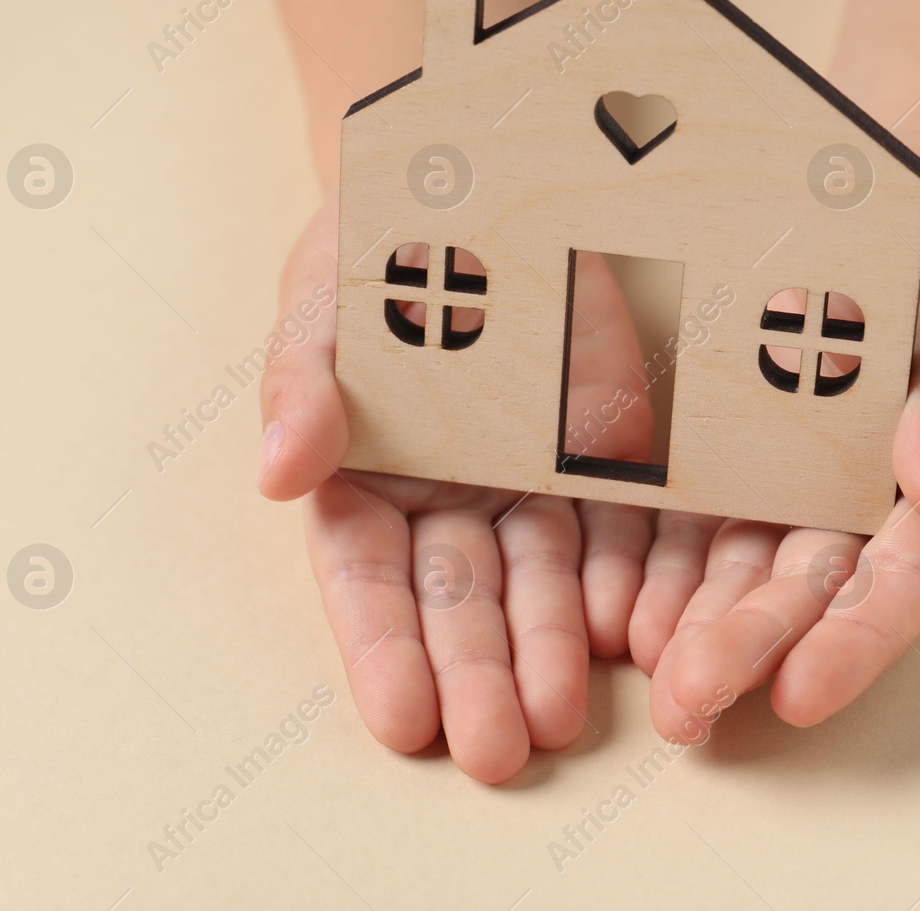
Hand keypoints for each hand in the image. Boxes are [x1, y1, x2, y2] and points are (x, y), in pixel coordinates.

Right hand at [257, 193, 657, 782]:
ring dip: (552, 656)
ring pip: (548, 584)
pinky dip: (633, 588)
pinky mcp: (621, 463)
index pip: (372, 575)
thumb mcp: (332, 290)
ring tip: (562, 722)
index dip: (384, 646)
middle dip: (478, 677)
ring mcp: (543, 484)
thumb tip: (278, 471)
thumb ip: (304, 377)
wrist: (495, 167)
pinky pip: (630, 532)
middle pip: (466, 601)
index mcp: (378, 472)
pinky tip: (641, 638)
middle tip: (496, 753)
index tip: (401, 717)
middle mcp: (460, 495)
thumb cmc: (387, 234)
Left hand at [631, 182, 919, 739]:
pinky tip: (603, 611)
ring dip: (691, 634)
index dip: (857, 640)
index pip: (904, 574)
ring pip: (735, 575)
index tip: (802, 693)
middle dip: (748, 652)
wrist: (852, 202)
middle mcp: (853, 506)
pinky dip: (645, 571)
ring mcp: (777, 491)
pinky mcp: (712, 467)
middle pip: (805, 592)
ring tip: (641, 683)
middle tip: (689, 705)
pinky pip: (675, 524)